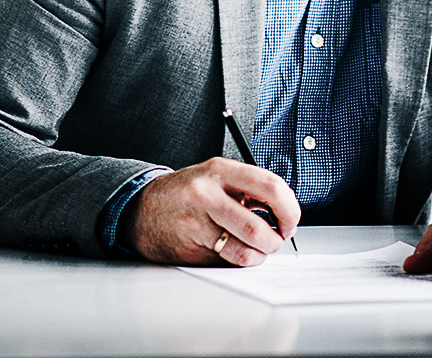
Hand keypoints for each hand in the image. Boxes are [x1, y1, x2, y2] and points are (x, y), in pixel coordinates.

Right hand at [121, 157, 299, 265]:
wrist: (140, 208)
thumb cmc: (186, 193)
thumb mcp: (216, 177)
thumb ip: (248, 188)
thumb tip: (285, 212)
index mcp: (220, 170)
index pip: (271, 187)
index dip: (290, 209)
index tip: (291, 221)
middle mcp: (207, 194)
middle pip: (259, 227)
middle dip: (276, 241)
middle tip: (276, 240)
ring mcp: (196, 222)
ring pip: (244, 250)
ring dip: (259, 255)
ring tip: (256, 249)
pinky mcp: (189, 246)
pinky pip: (227, 261)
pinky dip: (239, 261)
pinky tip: (235, 252)